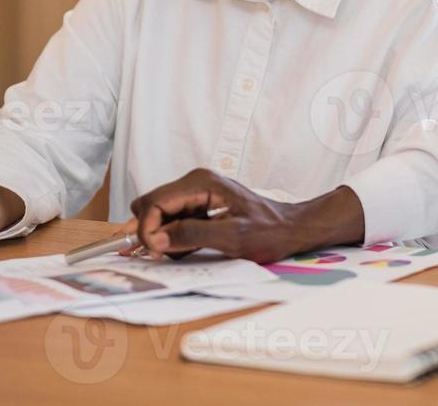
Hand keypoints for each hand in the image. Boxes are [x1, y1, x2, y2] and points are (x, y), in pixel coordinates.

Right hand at [129, 169, 363, 264]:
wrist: (290, 228)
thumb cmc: (268, 232)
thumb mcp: (231, 237)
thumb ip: (192, 235)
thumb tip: (157, 239)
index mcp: (201, 184)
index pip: (154, 202)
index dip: (147, 229)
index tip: (153, 252)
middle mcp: (195, 182)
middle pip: (151, 204)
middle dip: (150, 231)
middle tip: (163, 255)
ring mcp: (196, 192)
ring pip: (159, 213)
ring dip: (162, 236)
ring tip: (184, 251)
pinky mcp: (199, 204)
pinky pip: (173, 220)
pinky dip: (174, 236)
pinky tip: (191, 247)